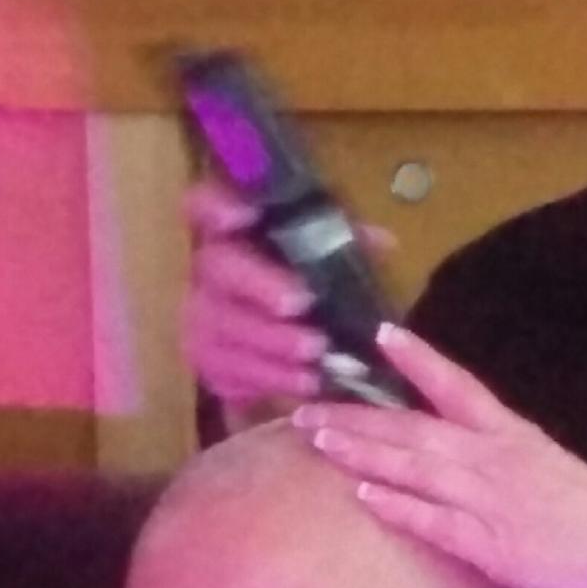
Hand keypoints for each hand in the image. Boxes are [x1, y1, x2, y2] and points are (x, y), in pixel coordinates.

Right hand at [182, 181, 327, 406]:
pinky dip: (269, 380)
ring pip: (223, 328)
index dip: (217, 207)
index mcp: (231, 230)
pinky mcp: (210, 362)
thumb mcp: (328, 256)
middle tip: (299, 302)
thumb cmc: (305, 282)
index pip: (203, 204)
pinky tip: (303, 383)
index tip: (246, 214)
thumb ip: (348, 243)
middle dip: (260, 286)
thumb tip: (384, 242)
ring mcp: (201, 317)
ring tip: (314, 353)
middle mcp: (207, 269)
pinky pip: (229, 373)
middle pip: (219, 268)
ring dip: (270, 342)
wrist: (280, 340)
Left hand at [293, 322, 586, 587]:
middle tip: (306, 408)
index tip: (380, 334)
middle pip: (416, 429)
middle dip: (358, 418)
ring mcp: (491, 501)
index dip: (418, 360)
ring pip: (415, 468)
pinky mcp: (491, 545)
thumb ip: (505, 466)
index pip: (458, 387)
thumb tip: (464, 463)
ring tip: (318, 441)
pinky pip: (435, 522)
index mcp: (514, 437)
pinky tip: (363, 496)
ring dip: (363, 454)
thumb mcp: (549, 474)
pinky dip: (399, 507)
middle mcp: (496, 460)